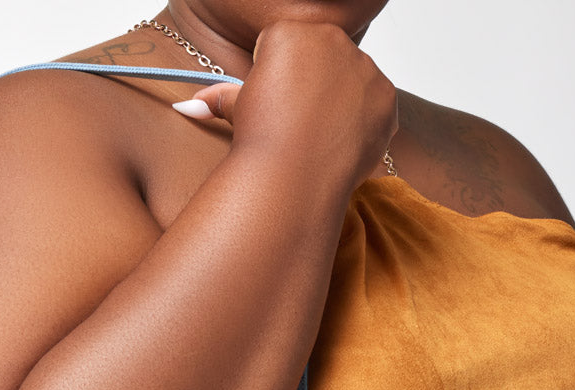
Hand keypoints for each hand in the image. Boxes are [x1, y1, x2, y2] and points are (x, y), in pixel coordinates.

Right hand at [170, 19, 398, 190]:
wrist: (293, 174)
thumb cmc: (262, 140)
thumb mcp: (237, 110)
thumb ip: (221, 96)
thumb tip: (189, 106)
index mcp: (290, 30)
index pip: (291, 49)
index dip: (283, 82)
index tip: (279, 109)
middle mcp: (331, 38)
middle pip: (325, 60)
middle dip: (315, 88)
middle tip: (300, 125)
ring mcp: (362, 65)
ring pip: (353, 81)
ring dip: (342, 104)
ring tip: (320, 136)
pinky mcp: (385, 95)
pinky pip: (378, 105)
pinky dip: (365, 124)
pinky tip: (342, 142)